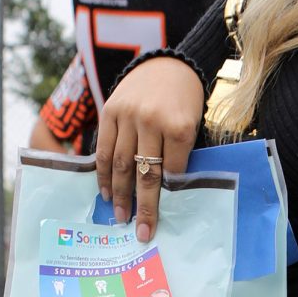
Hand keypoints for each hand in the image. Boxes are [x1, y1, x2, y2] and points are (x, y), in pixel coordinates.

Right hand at [94, 56, 204, 240]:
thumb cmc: (184, 102)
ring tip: (120, 216)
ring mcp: (129, 115)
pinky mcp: (110, 111)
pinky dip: (104, 173)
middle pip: (145, 173)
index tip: (159, 221)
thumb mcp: (192, 125)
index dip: (166, 198)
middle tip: (141, 232)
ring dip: (119, 194)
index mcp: (180, 126)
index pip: (172, 171)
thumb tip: (165, 195)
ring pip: (122, 163)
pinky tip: (106, 191)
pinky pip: (105, 148)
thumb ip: (178, 155)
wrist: (167, 65)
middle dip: (143, 206)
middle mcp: (152, 120)